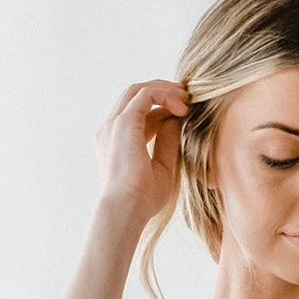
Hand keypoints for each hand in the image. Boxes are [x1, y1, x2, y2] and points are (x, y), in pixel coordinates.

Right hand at [94, 79, 191, 224]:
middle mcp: (111, 129)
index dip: (161, 109)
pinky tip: (181, 108)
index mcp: (117, 142)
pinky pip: (145, 94)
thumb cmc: (143, 199)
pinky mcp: (124, 121)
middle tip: (186, 97)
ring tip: (186, 98)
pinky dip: (164, 95)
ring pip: (138, 90)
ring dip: (164, 90)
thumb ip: (167, 142)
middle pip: (135, 96)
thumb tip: (177, 120)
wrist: (127, 208)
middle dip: (161, 92)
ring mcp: (115, 124)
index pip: (139, 115)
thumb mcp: (162, 167)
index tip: (183, 113)